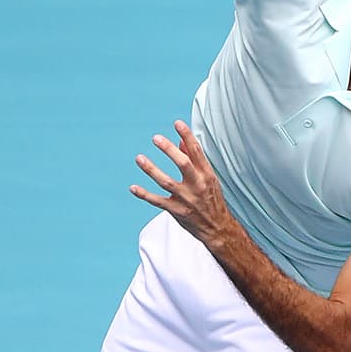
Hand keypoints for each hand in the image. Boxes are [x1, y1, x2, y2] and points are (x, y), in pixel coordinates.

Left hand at [130, 119, 233, 248]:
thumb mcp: (208, 178)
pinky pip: (157, 201)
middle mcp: (197, 185)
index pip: (197, 152)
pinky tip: (133, 187)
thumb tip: (181, 141)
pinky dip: (144, 194)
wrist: (217, 228)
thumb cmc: (212, 200)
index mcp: (207, 175)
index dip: (187, 136)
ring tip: (139, 158)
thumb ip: (195, 159)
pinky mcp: (177, 210)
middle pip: (183, 164)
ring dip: (151, 169)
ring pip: (166, 182)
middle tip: (156, 138)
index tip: (177, 123)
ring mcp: (186, 199)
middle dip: (169, 150)